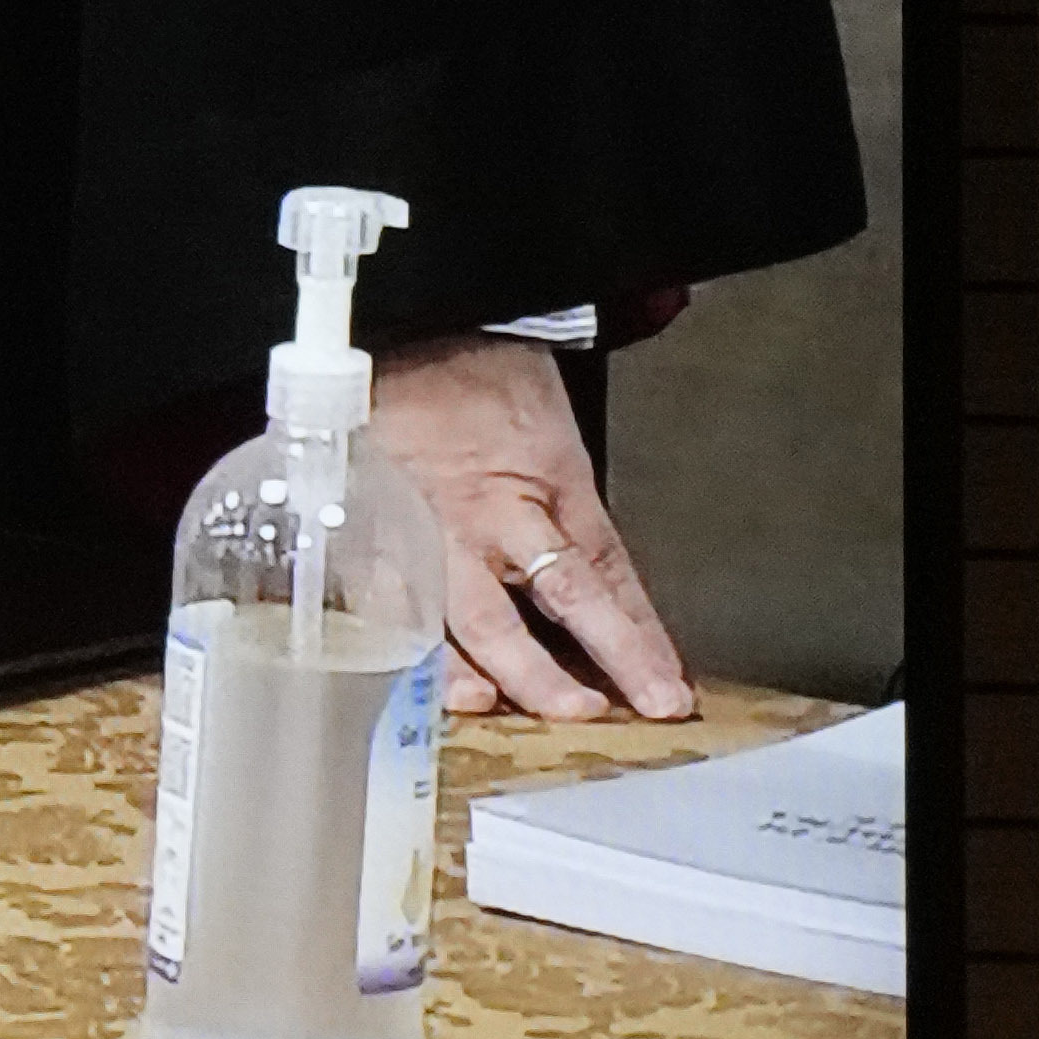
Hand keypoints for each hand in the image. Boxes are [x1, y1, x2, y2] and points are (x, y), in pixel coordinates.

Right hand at [372, 330, 693, 720]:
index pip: (602, 578)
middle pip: (535, 599)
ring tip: (493, 708)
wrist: (395, 327)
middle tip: (590, 711)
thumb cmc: (476, 372)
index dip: (638, 641)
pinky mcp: (373, 527)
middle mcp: (490, 513)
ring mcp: (426, 524)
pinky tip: (412, 680)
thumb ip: (575, 508)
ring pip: (452, 608)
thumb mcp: (552, 431)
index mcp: (546, 483)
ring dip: (476, 667)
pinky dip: (401, 644)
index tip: (666, 694)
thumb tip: (612, 588)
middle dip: (560, 665)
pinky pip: (386, 597)